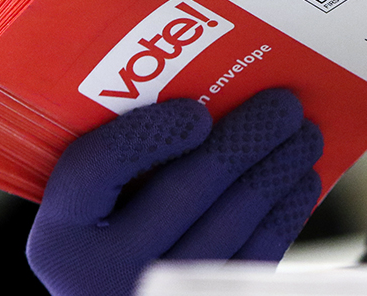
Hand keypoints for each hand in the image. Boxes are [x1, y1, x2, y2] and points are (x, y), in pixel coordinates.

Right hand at [27, 90, 322, 295]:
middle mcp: (103, 277)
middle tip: (284, 103)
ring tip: (305, 135)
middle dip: (244, 139)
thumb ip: (113, 165)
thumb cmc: (104, 241)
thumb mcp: (87, 212)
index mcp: (61, 240)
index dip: (150, 134)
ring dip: (279, 169)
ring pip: (234, 223)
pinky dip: (287, 213)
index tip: (197, 112)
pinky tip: (301, 182)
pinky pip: (258, 256)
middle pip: (184, 190)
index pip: (98, 168)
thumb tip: (202, 90)